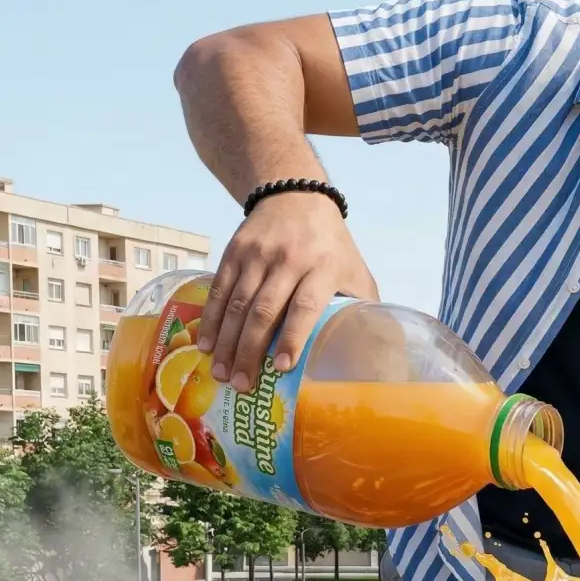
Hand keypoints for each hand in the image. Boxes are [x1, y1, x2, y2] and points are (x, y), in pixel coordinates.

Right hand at [197, 193, 377, 392]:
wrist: (295, 195)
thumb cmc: (331, 245)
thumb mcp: (355, 270)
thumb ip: (360, 306)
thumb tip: (371, 353)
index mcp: (323, 267)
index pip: (305, 306)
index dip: (292, 337)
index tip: (281, 367)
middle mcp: (288, 260)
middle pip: (265, 310)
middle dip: (250, 351)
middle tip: (241, 384)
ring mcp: (258, 255)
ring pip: (237, 303)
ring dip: (227, 342)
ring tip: (221, 373)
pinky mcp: (234, 251)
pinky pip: (219, 289)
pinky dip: (211, 319)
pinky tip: (206, 344)